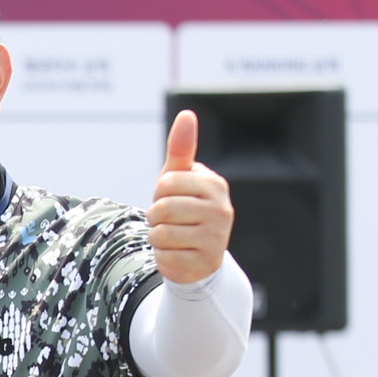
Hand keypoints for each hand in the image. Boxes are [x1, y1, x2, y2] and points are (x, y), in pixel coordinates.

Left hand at [147, 110, 233, 285]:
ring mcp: (216, 238)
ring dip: (157, 237)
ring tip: (174, 237)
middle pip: (162, 209)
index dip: (159, 193)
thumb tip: (187, 114)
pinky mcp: (206, 262)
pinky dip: (164, 256)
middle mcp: (221, 210)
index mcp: (214, 185)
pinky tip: (178, 253)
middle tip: (171, 221)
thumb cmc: (184, 208)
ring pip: (161, 234)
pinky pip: (165, 256)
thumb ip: (181, 148)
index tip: (171, 199)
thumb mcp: (179, 177)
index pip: (166, 183)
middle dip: (156, 217)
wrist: (198, 254)